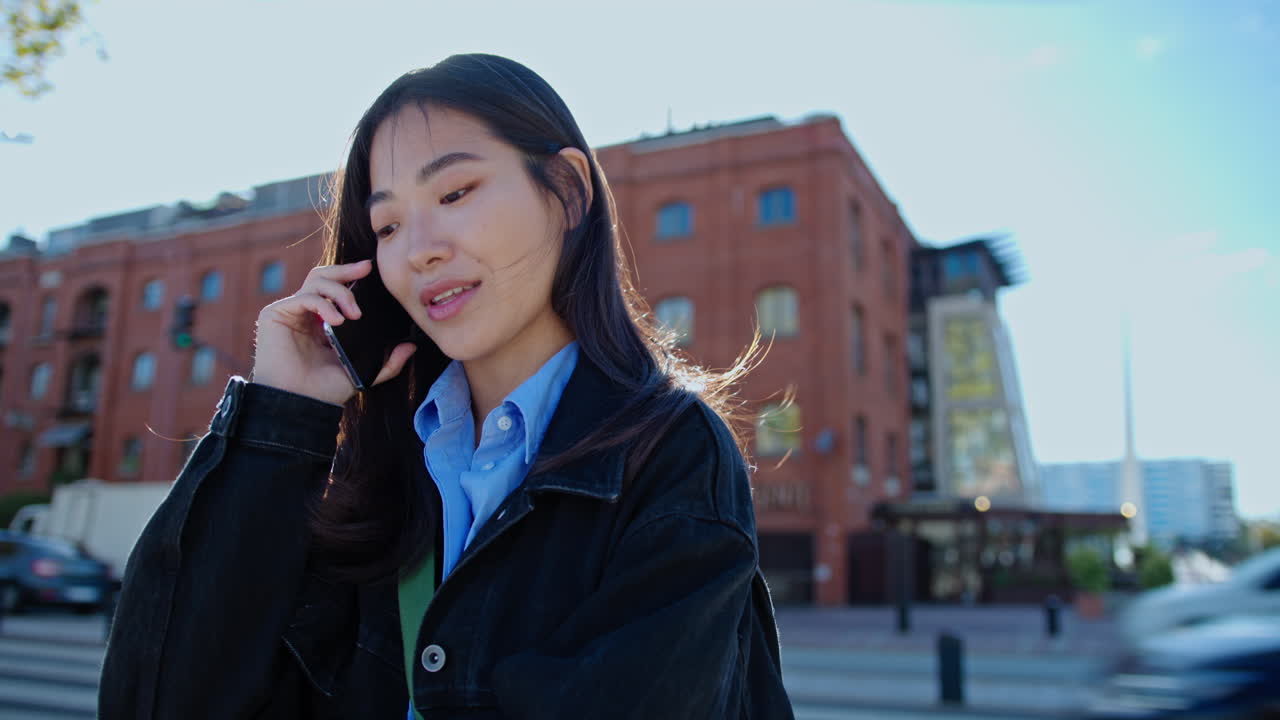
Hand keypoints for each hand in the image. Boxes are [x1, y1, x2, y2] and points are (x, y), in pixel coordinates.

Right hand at [250, 260, 417, 405]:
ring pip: (316, 281)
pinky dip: (323, 304)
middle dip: (346, 270)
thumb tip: (411, 347)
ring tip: (354, 314)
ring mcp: (290, 312)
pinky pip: (304, 297)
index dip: (350, 275)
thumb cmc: (323, 392)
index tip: (369, 269)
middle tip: (365, 270)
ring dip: (340, 292)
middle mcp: (305, 314)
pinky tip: (337, 321)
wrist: (298, 405)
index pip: (335, 289)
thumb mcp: (362, 374)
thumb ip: (387, 363)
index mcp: (321, 323)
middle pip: (323, 276)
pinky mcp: (274, 314)